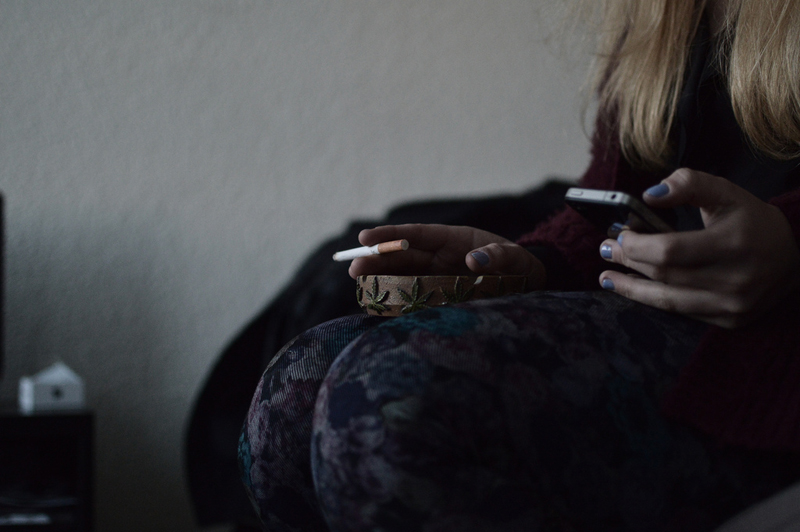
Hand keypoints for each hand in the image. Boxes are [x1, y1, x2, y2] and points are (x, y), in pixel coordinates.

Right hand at [349, 223, 545, 288]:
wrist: (528, 286)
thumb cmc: (520, 265)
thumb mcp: (516, 258)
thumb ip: (498, 256)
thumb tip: (475, 260)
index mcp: (452, 240)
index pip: (416, 235)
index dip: (391, 235)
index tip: (366, 237)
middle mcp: (439, 257)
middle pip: (402, 256)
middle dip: (377, 259)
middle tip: (353, 266)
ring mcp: (436, 278)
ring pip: (402, 275)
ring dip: (380, 278)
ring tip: (358, 281)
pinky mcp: (438, 298)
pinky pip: (412, 298)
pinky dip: (395, 300)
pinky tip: (376, 304)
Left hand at [598, 168, 799, 327]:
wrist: (796, 259)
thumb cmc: (754, 222)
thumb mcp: (727, 193)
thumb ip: (689, 185)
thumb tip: (649, 195)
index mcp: (734, 244)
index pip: (670, 251)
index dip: (637, 245)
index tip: (618, 234)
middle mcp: (735, 280)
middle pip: (665, 274)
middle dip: (629, 262)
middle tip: (605, 251)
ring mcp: (733, 305)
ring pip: (668, 301)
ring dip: (632, 289)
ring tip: (607, 278)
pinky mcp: (730, 320)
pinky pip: (682, 313)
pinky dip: (655, 301)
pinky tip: (635, 291)